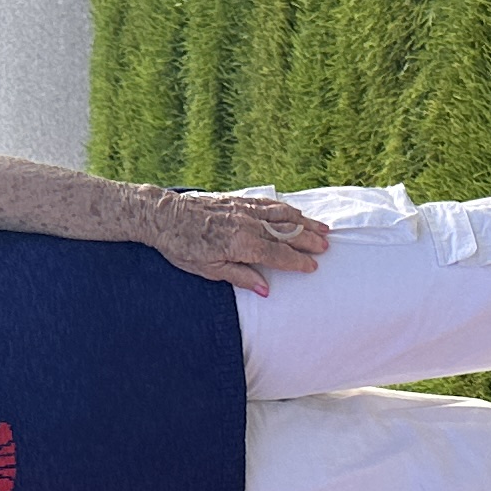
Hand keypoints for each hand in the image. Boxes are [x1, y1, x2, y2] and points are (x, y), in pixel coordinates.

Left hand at [141, 189, 331, 293]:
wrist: (164, 216)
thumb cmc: (182, 247)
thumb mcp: (208, 270)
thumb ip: (240, 277)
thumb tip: (265, 289)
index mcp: (241, 245)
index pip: (278, 255)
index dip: (298, 262)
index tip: (313, 267)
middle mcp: (247, 225)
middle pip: (286, 233)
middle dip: (308, 240)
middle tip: (327, 247)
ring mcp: (244, 210)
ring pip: (282, 215)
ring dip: (304, 222)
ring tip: (322, 229)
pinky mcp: (238, 200)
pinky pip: (269, 204)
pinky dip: (286, 208)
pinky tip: (296, 212)